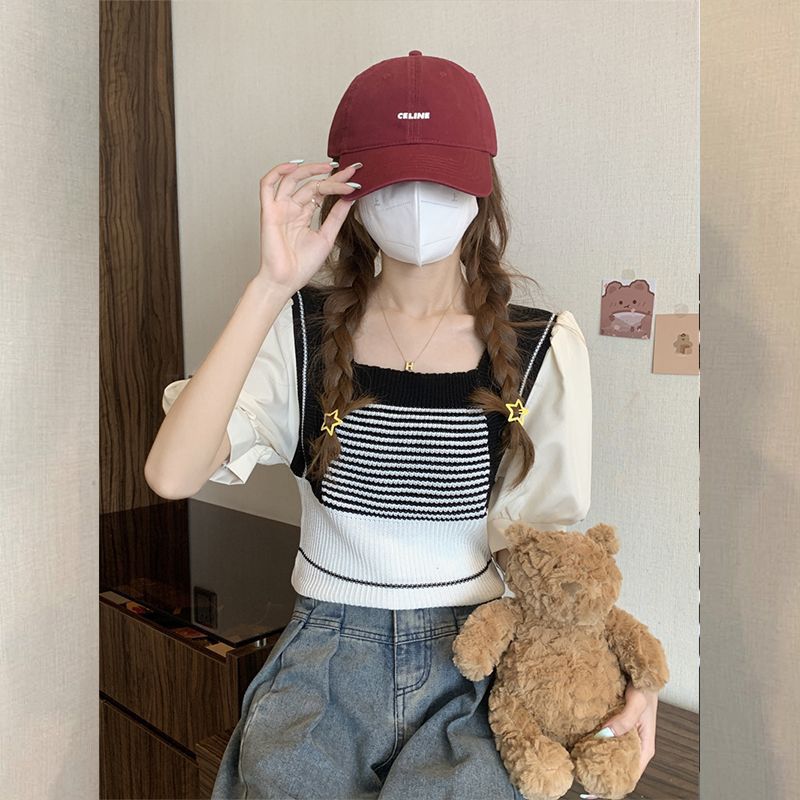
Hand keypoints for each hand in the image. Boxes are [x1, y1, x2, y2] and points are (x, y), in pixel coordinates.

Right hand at [257, 159, 361, 294]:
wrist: (286, 281)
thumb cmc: (302, 265)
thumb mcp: (326, 237)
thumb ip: (336, 216)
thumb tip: (349, 197)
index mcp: (304, 214)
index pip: (321, 191)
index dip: (338, 182)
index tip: (356, 177)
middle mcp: (291, 208)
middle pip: (311, 184)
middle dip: (332, 176)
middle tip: (350, 171)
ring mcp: (280, 208)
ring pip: (292, 179)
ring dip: (311, 170)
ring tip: (331, 167)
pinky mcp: (268, 211)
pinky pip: (267, 185)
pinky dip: (278, 171)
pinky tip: (295, 165)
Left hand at [579, 679, 658, 799]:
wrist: (641, 672)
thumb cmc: (644, 687)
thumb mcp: (637, 702)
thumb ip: (624, 719)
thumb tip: (606, 734)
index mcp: (644, 747)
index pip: (630, 776)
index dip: (613, 786)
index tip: (594, 791)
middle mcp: (635, 745)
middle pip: (619, 769)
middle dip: (602, 777)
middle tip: (581, 781)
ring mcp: (625, 737)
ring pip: (611, 756)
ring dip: (597, 761)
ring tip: (578, 765)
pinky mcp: (616, 727)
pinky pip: (606, 741)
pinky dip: (595, 745)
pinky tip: (581, 744)